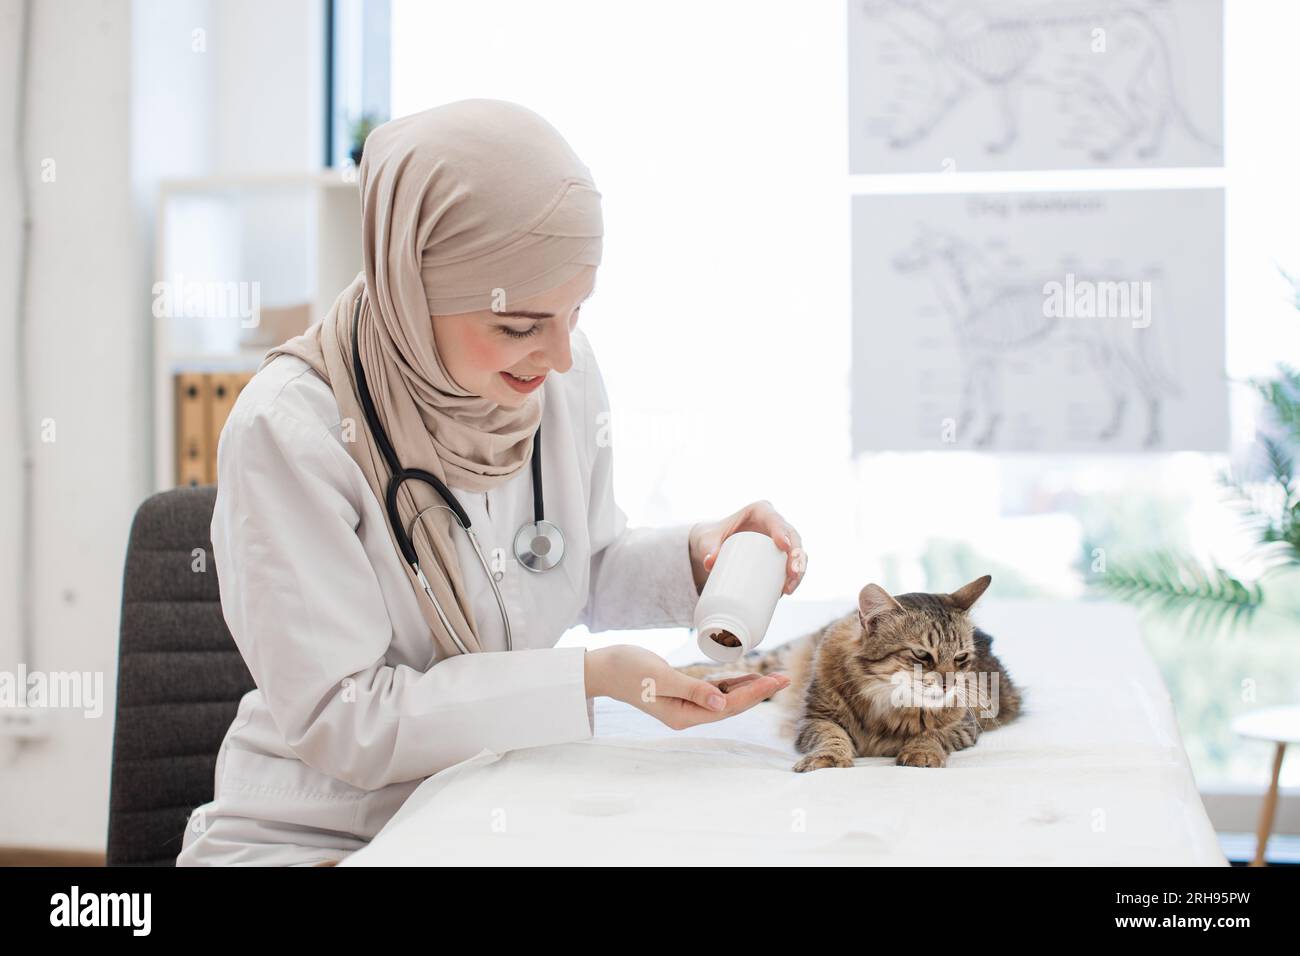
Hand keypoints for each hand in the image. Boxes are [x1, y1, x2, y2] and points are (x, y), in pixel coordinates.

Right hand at [584, 645, 790, 730]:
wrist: (604, 667)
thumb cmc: (628, 669)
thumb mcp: (661, 677)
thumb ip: (692, 690)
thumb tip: (723, 702)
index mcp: (683, 715)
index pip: (727, 707)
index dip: (753, 694)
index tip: (775, 681)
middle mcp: (687, 713)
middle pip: (731, 706)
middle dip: (758, 693)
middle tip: (783, 678)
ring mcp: (684, 704)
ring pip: (724, 698)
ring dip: (747, 688)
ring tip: (771, 678)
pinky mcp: (681, 691)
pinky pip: (713, 690)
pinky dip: (729, 683)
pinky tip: (743, 676)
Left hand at [688, 499, 807, 594]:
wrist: (713, 545)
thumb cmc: (711, 537)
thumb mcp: (707, 540)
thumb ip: (707, 548)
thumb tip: (710, 564)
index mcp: (759, 511)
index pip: (774, 519)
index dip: (782, 531)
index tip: (783, 546)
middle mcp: (773, 523)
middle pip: (792, 536)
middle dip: (796, 555)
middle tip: (790, 574)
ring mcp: (779, 539)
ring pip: (797, 552)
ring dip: (799, 569)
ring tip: (788, 588)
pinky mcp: (778, 555)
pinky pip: (793, 563)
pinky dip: (795, 576)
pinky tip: (790, 589)